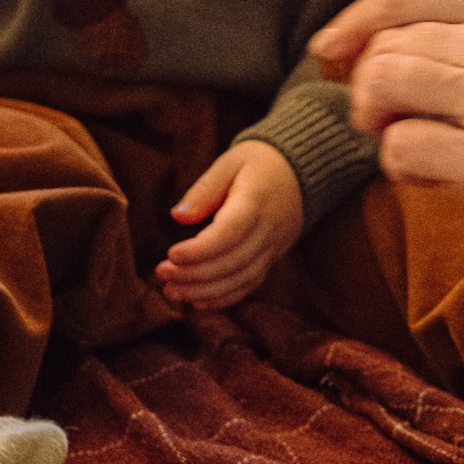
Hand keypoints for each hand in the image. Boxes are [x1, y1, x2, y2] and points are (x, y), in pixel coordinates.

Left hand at [157, 140, 304, 309]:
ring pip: (241, 279)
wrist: (301, 172)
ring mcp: (274, 248)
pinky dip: (224, 297)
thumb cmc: (258, 163)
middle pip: (233, 262)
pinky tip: (197, 300)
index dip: (199, 250)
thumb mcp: (230, 162)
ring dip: (204, 291)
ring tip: (172, 291)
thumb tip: (178, 217)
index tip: (171, 255)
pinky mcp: (273, 258)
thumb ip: (204, 189)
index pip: (229, 233)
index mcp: (256, 201)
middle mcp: (269, 229)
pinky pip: (250, 284)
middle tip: (162, 274)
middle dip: (194, 275)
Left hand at [312, 0, 463, 267]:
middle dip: (366, 87)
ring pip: (382, 86)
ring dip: (377, 122)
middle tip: (385, 121)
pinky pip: (400, 148)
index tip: (328, 51)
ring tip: (407, 144)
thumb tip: (371, 53)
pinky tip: (431, 177)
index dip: (352, 23)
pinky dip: (399, 166)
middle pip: (384, 47)